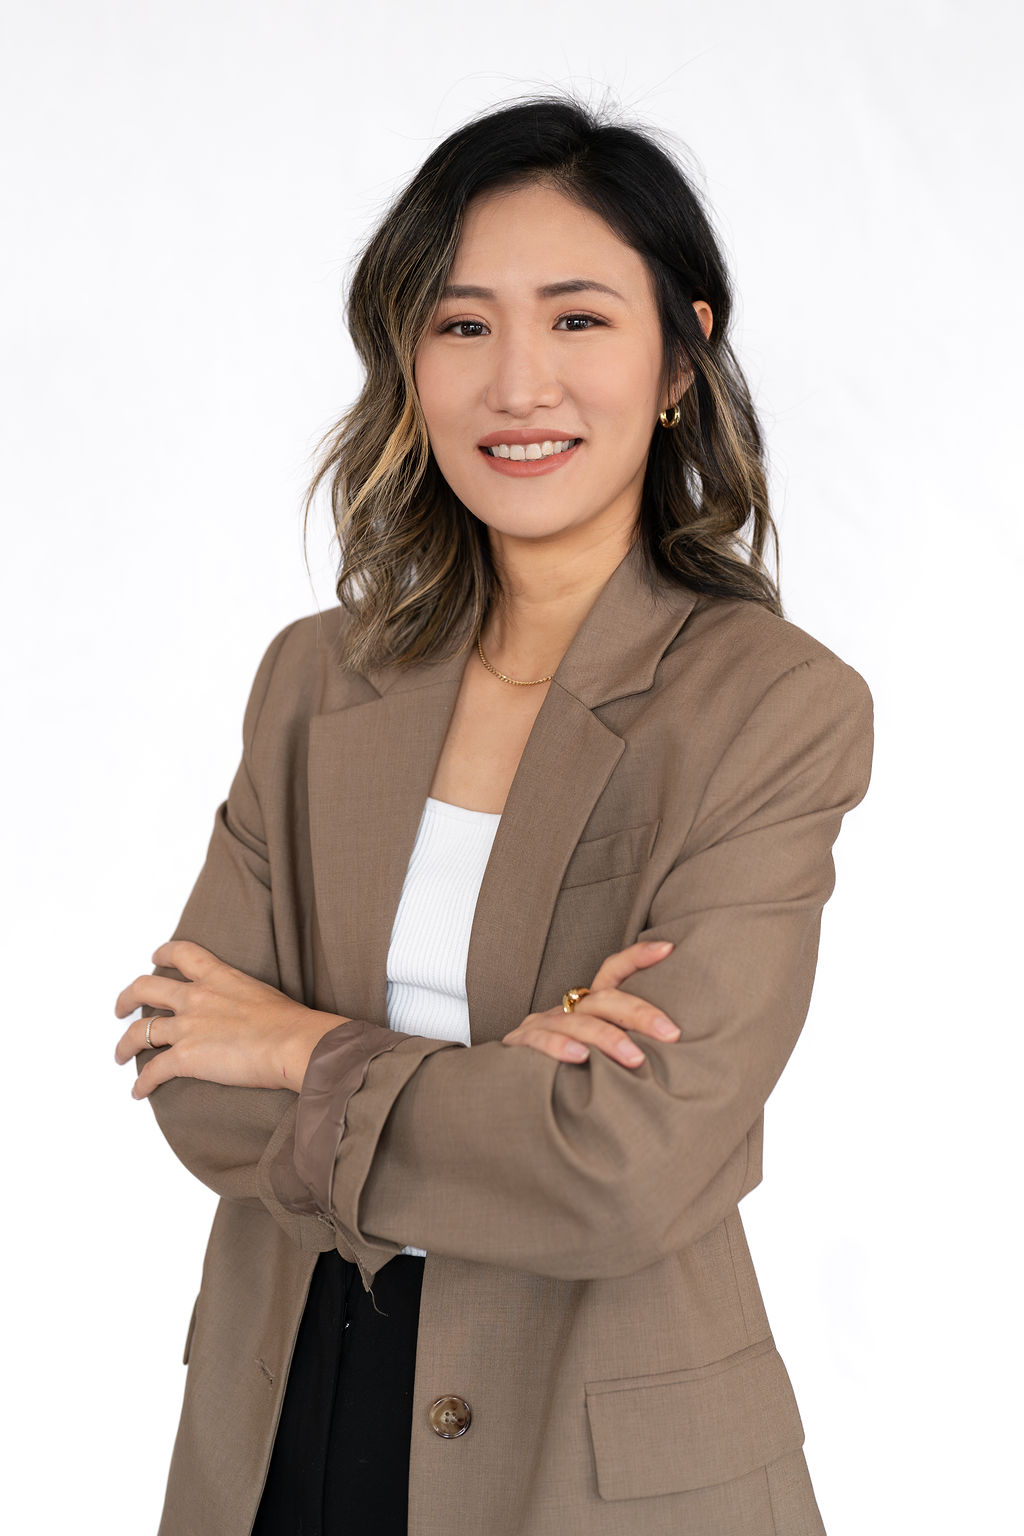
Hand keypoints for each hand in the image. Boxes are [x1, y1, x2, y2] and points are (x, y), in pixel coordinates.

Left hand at [113, 939, 342, 1098]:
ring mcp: (187, 1027)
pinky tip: (138, 1092)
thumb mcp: (264, 994)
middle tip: (121, 1008)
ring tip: (120, 1055)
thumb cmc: (291, 1023)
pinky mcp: (185, 1058)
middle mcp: (195, 997)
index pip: (182, 954)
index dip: (164, 954)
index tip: (156, 958)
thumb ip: (243, 999)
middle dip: (127, 999)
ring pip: (139, 1032)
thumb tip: (250, 1016)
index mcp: (218, 977)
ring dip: (124, 1046)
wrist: (292, 1042)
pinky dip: (142, 1084)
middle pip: (144, 988)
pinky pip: (152, 1072)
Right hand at [501, 939, 678, 1067]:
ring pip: (577, 1023)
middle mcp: (566, 1008)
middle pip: (604, 999)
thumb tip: (674, 1042)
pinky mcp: (520, 1043)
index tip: (668, 948)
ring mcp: (542, 1023)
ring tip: (635, 1058)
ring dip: (607, 1038)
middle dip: (639, 1013)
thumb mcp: (597, 1049)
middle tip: (670, 1033)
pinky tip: (580, 1057)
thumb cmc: (566, 1067)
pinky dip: (560, 1047)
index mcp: (587, 1005)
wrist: (507, 1081)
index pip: (613, 972)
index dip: (638, 957)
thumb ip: (626, 1042)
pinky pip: (540, 1041)